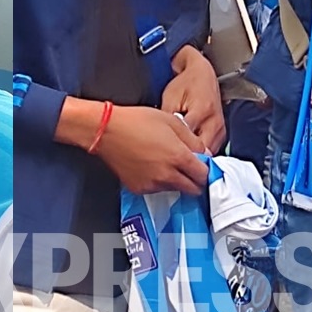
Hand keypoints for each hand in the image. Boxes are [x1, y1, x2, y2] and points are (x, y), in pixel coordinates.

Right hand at [94, 105, 208, 195]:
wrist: (106, 131)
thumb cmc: (135, 122)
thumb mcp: (171, 122)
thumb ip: (192, 140)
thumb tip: (204, 153)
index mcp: (178, 157)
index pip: (203, 175)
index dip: (205, 170)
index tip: (203, 165)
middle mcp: (167, 175)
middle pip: (193, 189)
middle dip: (195, 180)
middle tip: (189, 168)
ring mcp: (152, 184)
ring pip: (175, 189)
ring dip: (177, 180)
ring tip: (164, 162)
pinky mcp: (139, 188)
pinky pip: (157, 189)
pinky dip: (159, 182)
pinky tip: (151, 166)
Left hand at [161, 46, 226, 153]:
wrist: (202, 74)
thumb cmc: (186, 84)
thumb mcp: (170, 98)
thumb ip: (168, 120)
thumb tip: (164, 139)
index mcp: (202, 110)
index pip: (190, 140)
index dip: (178, 151)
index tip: (168, 158)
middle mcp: (215, 121)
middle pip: (203, 151)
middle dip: (188, 158)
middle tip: (172, 163)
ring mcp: (220, 128)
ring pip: (209, 153)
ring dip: (196, 157)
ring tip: (180, 159)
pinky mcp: (221, 133)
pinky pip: (211, 149)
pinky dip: (201, 153)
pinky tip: (188, 152)